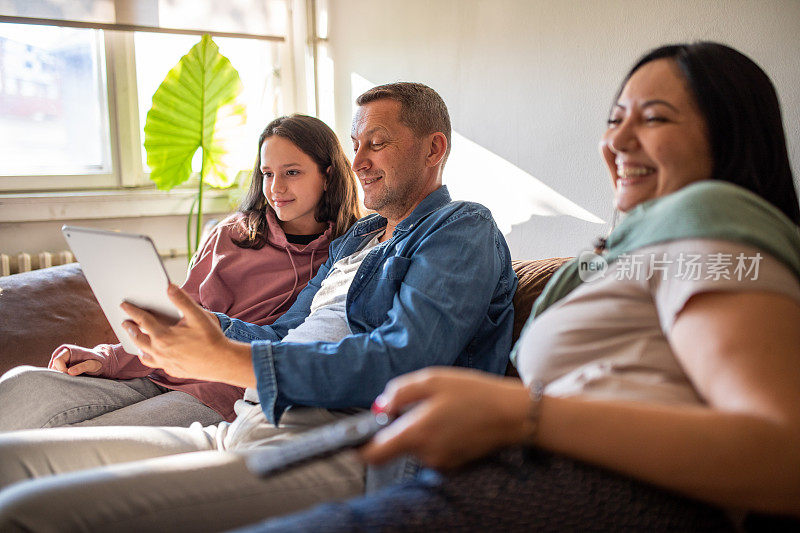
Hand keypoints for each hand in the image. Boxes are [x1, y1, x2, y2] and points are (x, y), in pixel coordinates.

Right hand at [50, 345, 103, 375]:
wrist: (98, 362)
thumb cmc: (96, 362)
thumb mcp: (92, 365)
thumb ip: (82, 367)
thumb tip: (69, 372)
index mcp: (67, 350)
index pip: (57, 361)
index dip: (62, 369)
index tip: (71, 375)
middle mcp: (61, 353)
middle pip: (53, 366)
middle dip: (61, 374)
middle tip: (72, 378)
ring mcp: (58, 359)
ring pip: (52, 371)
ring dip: (60, 376)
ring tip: (72, 377)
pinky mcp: (58, 365)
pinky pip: (54, 373)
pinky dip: (60, 377)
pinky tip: (69, 378)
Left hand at [120, 283, 254, 386]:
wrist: (223, 362)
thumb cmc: (211, 338)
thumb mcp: (198, 316)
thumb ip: (182, 301)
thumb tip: (169, 287)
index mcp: (163, 336)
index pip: (142, 320)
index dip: (132, 311)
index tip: (124, 305)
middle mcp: (160, 351)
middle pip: (138, 339)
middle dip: (130, 329)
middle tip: (125, 323)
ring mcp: (165, 363)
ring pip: (144, 355)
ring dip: (138, 346)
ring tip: (136, 341)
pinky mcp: (172, 371)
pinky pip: (156, 364)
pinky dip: (151, 357)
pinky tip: (154, 355)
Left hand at [361, 367, 532, 469]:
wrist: (512, 414)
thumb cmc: (475, 393)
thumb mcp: (433, 379)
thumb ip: (400, 392)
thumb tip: (379, 406)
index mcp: (417, 433)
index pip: (373, 454)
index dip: (360, 446)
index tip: (358, 435)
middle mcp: (426, 453)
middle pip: (394, 446)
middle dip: (399, 426)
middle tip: (420, 404)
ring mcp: (440, 462)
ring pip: (414, 446)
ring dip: (419, 429)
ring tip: (443, 409)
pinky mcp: (452, 464)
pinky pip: (431, 449)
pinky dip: (434, 435)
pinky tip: (453, 420)